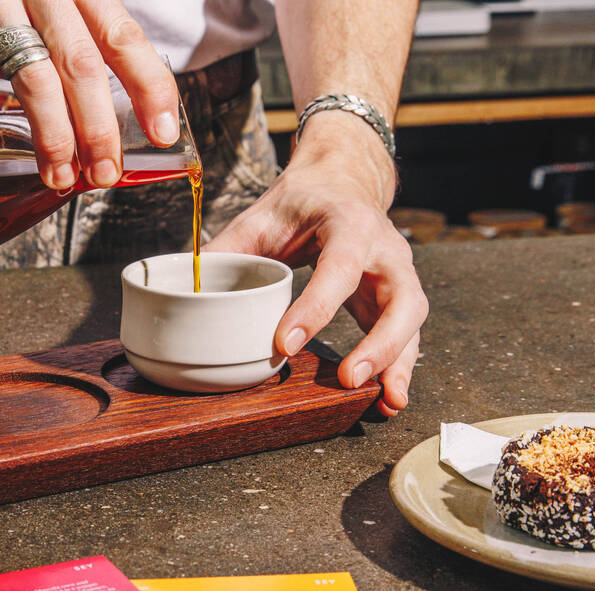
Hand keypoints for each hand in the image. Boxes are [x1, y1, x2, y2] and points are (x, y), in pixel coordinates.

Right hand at [0, 0, 180, 189]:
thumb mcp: (40, 12)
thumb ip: (73, 54)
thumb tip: (109, 130)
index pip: (122, 36)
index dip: (149, 86)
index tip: (164, 133)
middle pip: (82, 62)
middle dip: (99, 126)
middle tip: (105, 171)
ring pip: (33, 74)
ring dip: (52, 134)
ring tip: (59, 173)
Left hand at [204, 114, 427, 416]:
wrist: (340, 184)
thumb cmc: (300, 204)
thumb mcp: (260, 217)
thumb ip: (225, 250)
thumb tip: (183, 285)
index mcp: (349, 223)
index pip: (340, 266)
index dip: (315, 307)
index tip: (284, 343)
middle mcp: (385, 248)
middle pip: (400, 297)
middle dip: (379, 342)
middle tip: (350, 379)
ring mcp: (398, 274)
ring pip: (412, 319)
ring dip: (398, 362)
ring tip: (383, 401)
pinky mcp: (397, 298)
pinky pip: (409, 335)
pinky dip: (401, 368)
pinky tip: (388, 399)